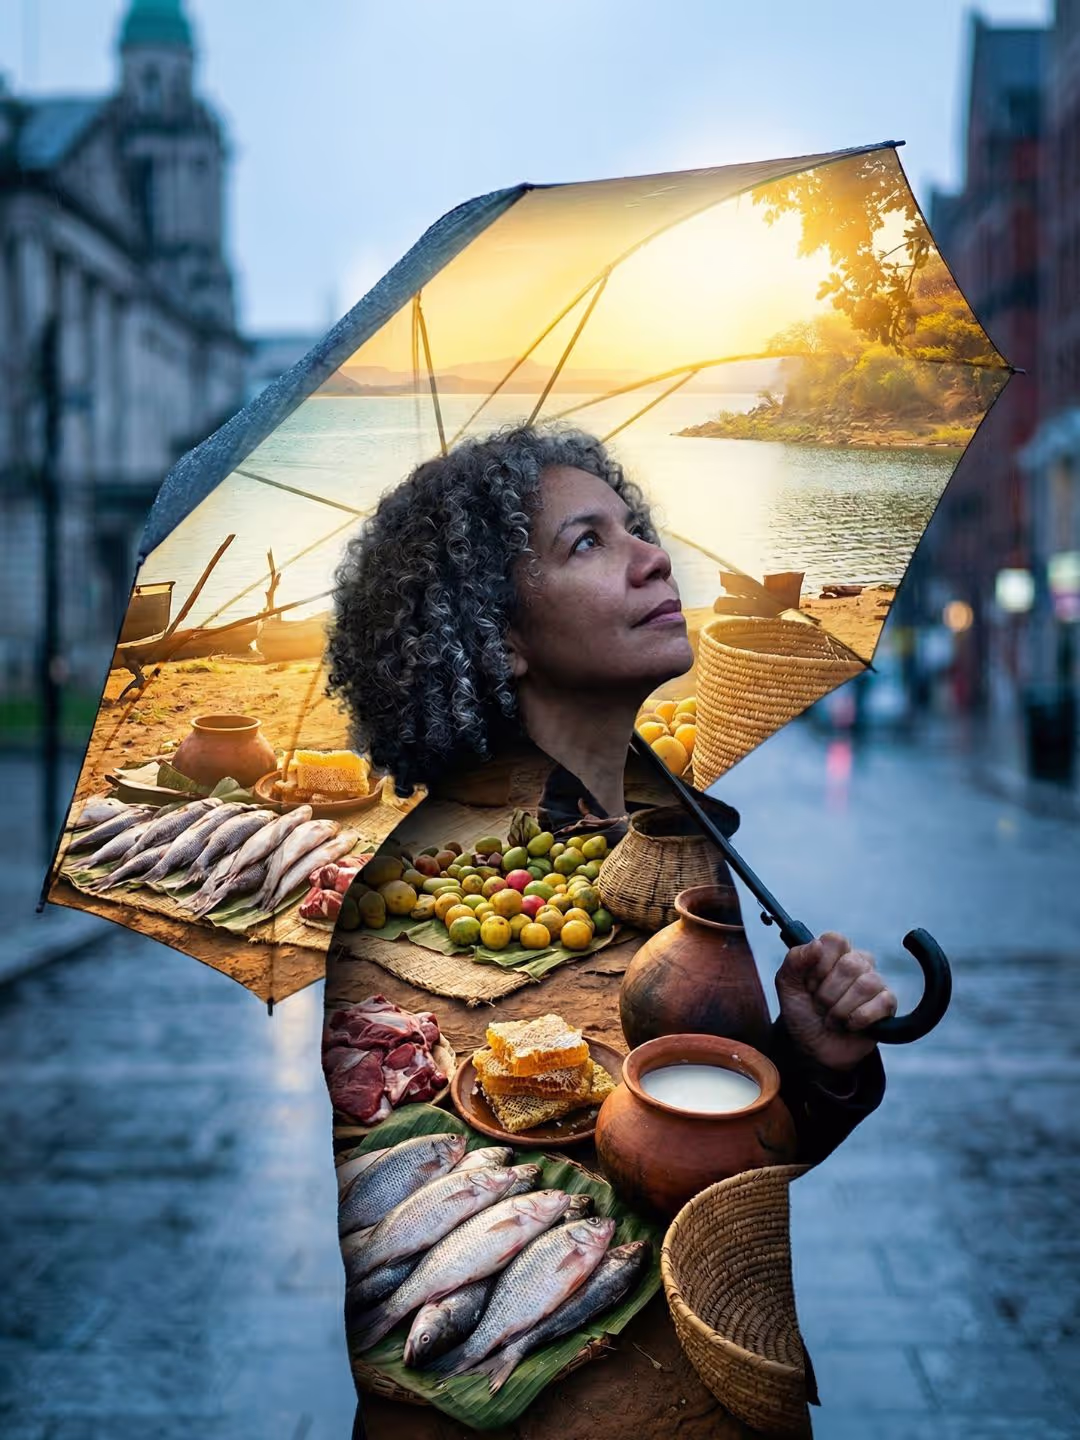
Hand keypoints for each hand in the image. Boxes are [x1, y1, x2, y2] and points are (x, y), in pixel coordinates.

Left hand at [775, 931, 896, 1072]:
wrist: (813, 1049)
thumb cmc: (802, 1012)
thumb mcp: (787, 985)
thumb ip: (795, 960)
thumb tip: (817, 943)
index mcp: (833, 952)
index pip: (836, 940)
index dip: (820, 965)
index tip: (809, 984)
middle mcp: (857, 962)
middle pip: (851, 964)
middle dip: (827, 994)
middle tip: (820, 1006)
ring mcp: (875, 982)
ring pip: (866, 984)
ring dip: (841, 1010)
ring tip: (833, 1019)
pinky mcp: (887, 1004)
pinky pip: (882, 1002)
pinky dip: (859, 1019)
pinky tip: (850, 1025)